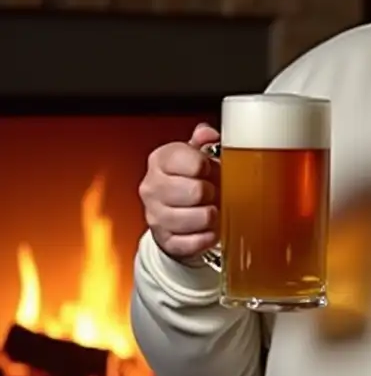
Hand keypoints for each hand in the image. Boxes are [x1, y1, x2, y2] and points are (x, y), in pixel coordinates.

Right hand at [139, 123, 220, 260]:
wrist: (176, 215)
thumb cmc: (191, 181)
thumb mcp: (196, 154)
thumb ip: (204, 139)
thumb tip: (208, 133)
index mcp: (160, 160)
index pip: (191, 161)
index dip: (208, 167)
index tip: (209, 169)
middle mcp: (152, 187)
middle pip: (196, 191)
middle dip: (212, 192)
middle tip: (213, 192)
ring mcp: (155, 215)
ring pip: (199, 218)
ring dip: (212, 215)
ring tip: (211, 209)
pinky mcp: (165, 240)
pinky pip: (195, 241)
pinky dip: (208, 236)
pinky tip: (208, 229)